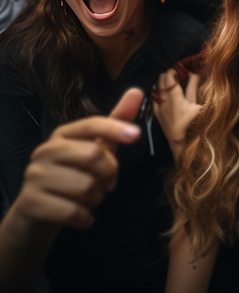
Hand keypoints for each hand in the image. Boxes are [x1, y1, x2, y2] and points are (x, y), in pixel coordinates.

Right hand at [13, 88, 142, 229]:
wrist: (36, 215)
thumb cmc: (73, 175)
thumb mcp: (96, 147)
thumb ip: (115, 122)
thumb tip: (137, 91)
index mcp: (63, 135)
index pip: (91, 125)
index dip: (114, 128)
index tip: (135, 135)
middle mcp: (45, 151)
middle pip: (94, 155)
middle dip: (110, 173)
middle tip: (107, 183)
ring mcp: (34, 177)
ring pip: (85, 186)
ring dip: (96, 198)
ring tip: (88, 198)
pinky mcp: (30, 203)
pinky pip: (71, 211)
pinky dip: (85, 217)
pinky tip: (82, 216)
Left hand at [152, 65, 201, 158]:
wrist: (184, 148)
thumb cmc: (195, 126)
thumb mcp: (198, 105)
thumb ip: (194, 87)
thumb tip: (194, 71)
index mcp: (173, 97)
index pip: (169, 75)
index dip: (176, 68)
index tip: (184, 67)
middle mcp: (162, 101)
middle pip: (161, 79)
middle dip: (170, 73)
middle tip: (181, 73)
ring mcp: (158, 108)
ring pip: (156, 87)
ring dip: (164, 82)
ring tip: (175, 82)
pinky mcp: (157, 115)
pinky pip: (154, 97)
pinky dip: (159, 91)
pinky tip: (166, 93)